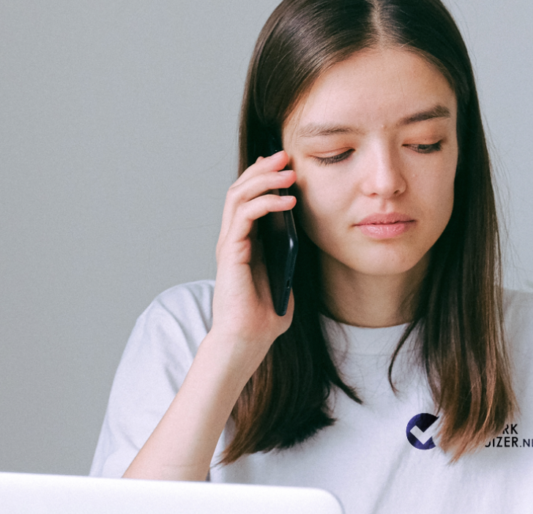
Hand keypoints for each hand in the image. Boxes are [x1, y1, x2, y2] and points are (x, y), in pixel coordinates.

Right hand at [211, 149, 296, 359]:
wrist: (248, 340)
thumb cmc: (265, 316)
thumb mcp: (286, 276)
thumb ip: (289, 256)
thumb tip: (303, 234)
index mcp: (245, 242)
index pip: (248, 198)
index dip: (264, 177)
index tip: (286, 163)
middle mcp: (233, 239)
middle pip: (240, 189)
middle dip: (263, 169)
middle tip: (285, 155)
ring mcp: (230, 244)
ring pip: (238, 196)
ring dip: (264, 179)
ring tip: (288, 170)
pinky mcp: (231, 252)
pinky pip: (245, 216)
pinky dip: (266, 202)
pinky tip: (288, 200)